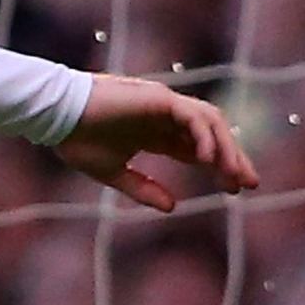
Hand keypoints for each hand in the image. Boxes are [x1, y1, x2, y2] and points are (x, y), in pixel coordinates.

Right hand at [46, 75, 258, 213]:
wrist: (54, 117)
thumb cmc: (77, 140)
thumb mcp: (113, 174)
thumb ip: (142, 189)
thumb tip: (173, 206)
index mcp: (155, 132)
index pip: (197, 148)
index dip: (219, 166)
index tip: (235, 189)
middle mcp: (164, 117)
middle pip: (211, 135)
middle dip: (232, 157)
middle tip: (249, 183)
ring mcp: (163, 105)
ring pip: (209, 121)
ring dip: (225, 147)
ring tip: (234, 174)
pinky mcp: (158, 98)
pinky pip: (192, 115)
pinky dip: (204, 135)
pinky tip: (207, 159)